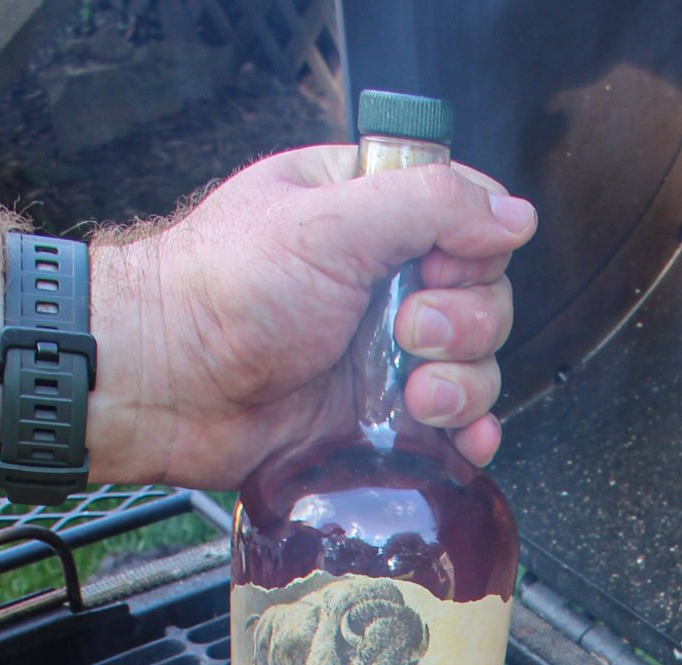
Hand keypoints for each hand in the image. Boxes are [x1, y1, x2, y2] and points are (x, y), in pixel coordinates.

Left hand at [88, 145, 535, 488]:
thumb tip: (514, 214)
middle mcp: (381, 280)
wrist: (167, 386)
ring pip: (475, 364)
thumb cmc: (222, 291)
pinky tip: (462, 441)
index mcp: (367, 210)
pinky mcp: (376, 418)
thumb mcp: (329, 223)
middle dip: (465, 322)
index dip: (471, 247)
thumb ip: (428, 205)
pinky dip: (469, 434)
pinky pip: (451, 426)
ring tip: (415, 396)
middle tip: (409, 335)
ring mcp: (381, 353)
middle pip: (482, 294)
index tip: (436, 268)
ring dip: (466, 384)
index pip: (465, 216)